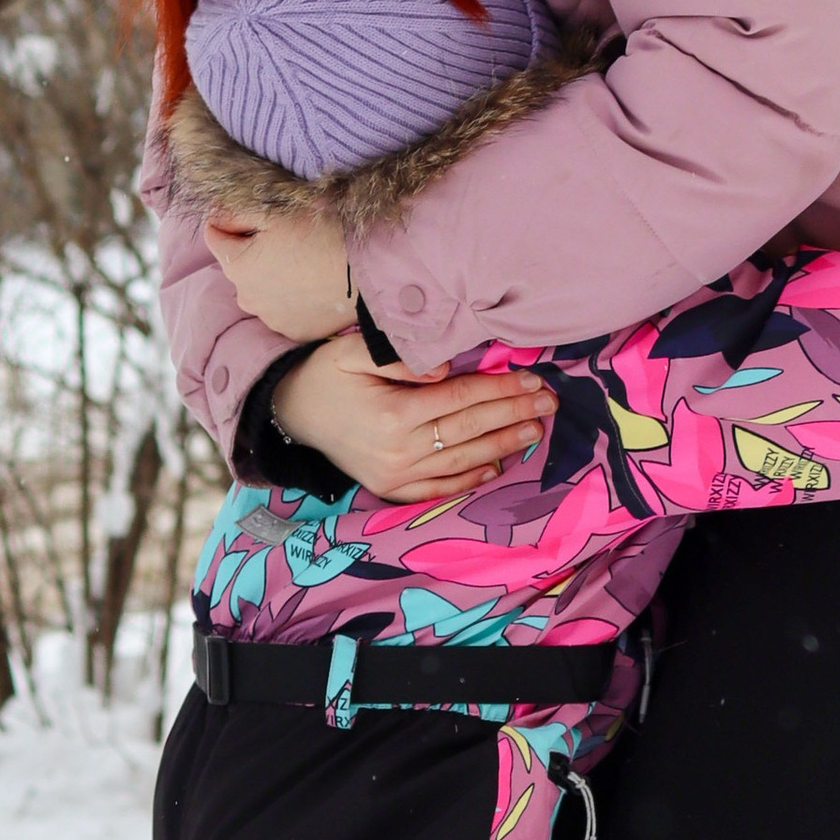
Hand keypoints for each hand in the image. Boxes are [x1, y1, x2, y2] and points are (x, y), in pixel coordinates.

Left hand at [205, 205, 357, 342]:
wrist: (366, 272)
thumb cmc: (322, 234)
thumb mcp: (277, 212)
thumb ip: (238, 212)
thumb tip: (216, 213)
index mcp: (236, 265)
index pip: (214, 235)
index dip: (231, 219)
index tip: (255, 213)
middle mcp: (246, 297)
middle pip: (238, 265)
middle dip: (253, 251)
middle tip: (287, 237)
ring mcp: (270, 318)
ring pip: (261, 290)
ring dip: (271, 276)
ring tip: (304, 263)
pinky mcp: (293, 331)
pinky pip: (283, 310)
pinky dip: (290, 298)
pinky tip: (312, 285)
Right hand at [271, 325, 554, 502]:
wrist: (289, 414)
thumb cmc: (324, 375)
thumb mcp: (350, 351)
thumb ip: (396, 355)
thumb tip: (442, 368)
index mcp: (392, 413)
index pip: (460, 398)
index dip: (499, 388)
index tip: (531, 379)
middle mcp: (398, 449)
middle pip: (469, 429)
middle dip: (513, 414)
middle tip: (549, 403)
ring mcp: (395, 474)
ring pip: (462, 461)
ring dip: (503, 445)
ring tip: (536, 430)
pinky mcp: (389, 488)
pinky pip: (437, 489)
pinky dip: (469, 481)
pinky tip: (497, 468)